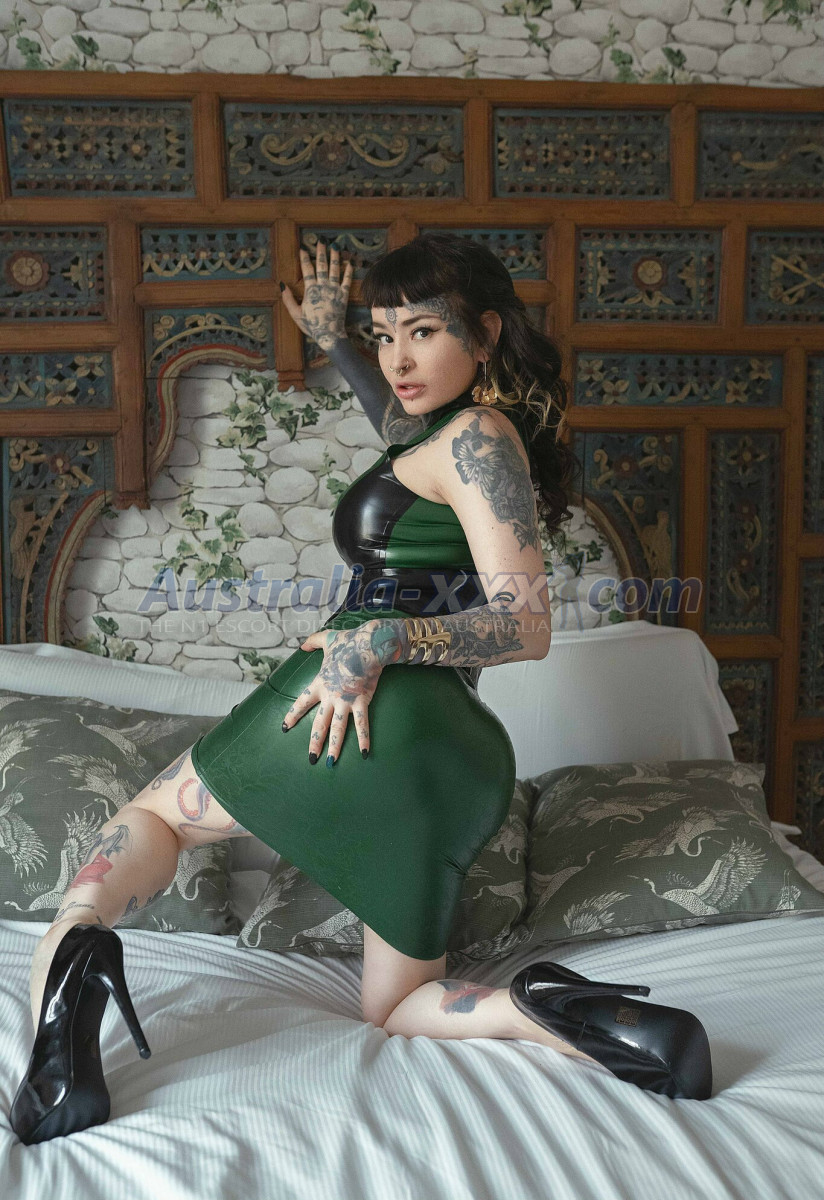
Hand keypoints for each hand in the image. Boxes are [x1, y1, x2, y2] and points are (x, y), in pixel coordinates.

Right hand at [280, 240, 353, 352]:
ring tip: (335, 247)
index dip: (304, 258)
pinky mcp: (344, 295)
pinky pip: (347, 281)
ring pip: (335, 270)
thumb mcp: (296, 314)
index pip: (307, 270)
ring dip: (335, 257)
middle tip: (321, 240)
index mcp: (311, 290)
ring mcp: (334, 290)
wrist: (330, 335)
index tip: (303, 248)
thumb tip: (282, 284)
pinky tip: (349, 263)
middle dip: (321, 252)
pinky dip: (349, 271)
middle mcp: (323, 287)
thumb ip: (288, 299)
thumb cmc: (311, 325)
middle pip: (321, 265)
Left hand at [281, 624, 383, 765]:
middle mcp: (330, 695)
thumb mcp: (327, 639)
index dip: (292, 715)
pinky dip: (363, 739)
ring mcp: (345, 700)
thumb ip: (313, 641)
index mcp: (319, 683)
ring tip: (330, 763)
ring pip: (338, 728)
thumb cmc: (349, 641)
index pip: (302, 703)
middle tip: (311, 759)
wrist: (368, 644)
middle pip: (319, 723)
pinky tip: (364, 753)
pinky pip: (362, 724)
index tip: (284, 728)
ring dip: (334, 747)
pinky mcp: (361, 701)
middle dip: (314, 742)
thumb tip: (303, 644)